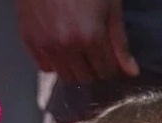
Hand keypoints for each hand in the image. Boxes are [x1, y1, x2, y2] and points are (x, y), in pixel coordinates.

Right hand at [17, 0, 138, 82]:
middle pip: (86, 77)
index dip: (112, 66)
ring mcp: (46, 46)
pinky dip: (56, 63)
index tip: (110, 56)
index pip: (106, 71)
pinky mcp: (29, 41)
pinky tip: (61, 47)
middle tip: (95, 53)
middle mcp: (67, 47)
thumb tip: (132, 73)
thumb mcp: (110, 6)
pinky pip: (46, 67)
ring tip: (78, 51)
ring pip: (66, 76)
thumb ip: (119, 41)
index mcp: (91, 37)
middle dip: (94, 69)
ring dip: (75, 68)